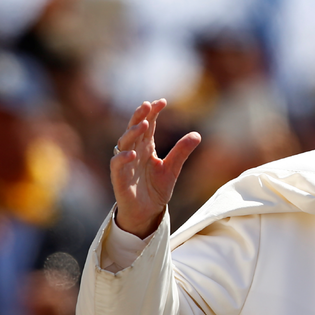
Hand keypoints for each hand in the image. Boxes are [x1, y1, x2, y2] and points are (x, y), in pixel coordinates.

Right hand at [111, 99, 200, 237]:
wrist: (147, 213)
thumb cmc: (156, 189)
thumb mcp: (172, 169)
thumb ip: (181, 152)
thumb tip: (197, 134)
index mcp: (146, 147)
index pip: (148, 125)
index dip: (153, 113)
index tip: (162, 101)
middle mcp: (134, 152)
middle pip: (134, 129)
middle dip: (139, 116)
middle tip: (147, 105)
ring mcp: (125, 164)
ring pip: (124, 143)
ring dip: (132, 133)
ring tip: (143, 125)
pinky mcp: (119, 179)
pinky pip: (117, 165)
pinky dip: (123, 158)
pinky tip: (133, 153)